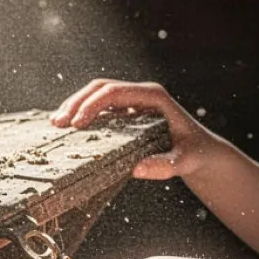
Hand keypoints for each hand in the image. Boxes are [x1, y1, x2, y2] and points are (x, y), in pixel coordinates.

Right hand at [49, 79, 221, 179]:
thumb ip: (165, 165)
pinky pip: (101, 108)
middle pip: (101, 88)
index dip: (92, 105)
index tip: (76, 123)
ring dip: (75, 106)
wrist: (201, 151)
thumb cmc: (195, 154)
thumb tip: (137, 169)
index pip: (114, 92)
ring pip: (97, 95)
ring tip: (56, 124)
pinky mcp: (127, 114)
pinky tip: (69, 128)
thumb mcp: (184, 162)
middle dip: (77, 102)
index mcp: (153, 97)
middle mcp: (141, 94)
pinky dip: (83, 115)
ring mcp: (133, 102)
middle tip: (59, 123)